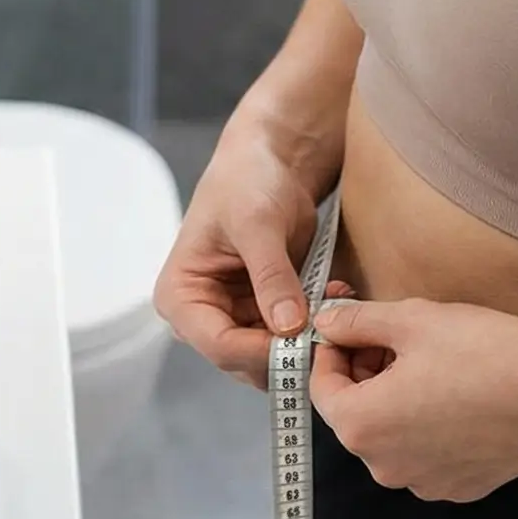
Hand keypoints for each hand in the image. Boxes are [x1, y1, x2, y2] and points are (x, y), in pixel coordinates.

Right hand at [155, 126, 341, 387]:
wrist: (271, 158)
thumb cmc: (248, 181)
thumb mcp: (258, 225)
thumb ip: (271, 277)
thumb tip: (289, 328)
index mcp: (180, 296)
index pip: (219, 345)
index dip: (264, 351)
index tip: (308, 341)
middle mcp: (202, 316)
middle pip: (245, 359)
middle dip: (289, 351)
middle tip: (331, 330)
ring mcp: (234, 317)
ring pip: (272, 357)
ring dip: (307, 340)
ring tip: (335, 305)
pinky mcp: (264, 313)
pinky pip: (291, 338)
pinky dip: (316, 325)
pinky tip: (337, 296)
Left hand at [309, 299, 517, 500]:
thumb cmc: (486, 352)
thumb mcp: (411, 320)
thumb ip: (356, 321)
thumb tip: (326, 320)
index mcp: (361, 426)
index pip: (321, 387)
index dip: (333, 351)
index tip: (351, 327)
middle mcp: (384, 466)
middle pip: (356, 413)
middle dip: (366, 373)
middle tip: (396, 338)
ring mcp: (423, 483)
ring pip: (391, 434)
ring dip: (397, 399)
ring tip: (433, 363)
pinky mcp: (458, 488)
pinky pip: (425, 453)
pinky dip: (429, 425)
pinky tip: (460, 394)